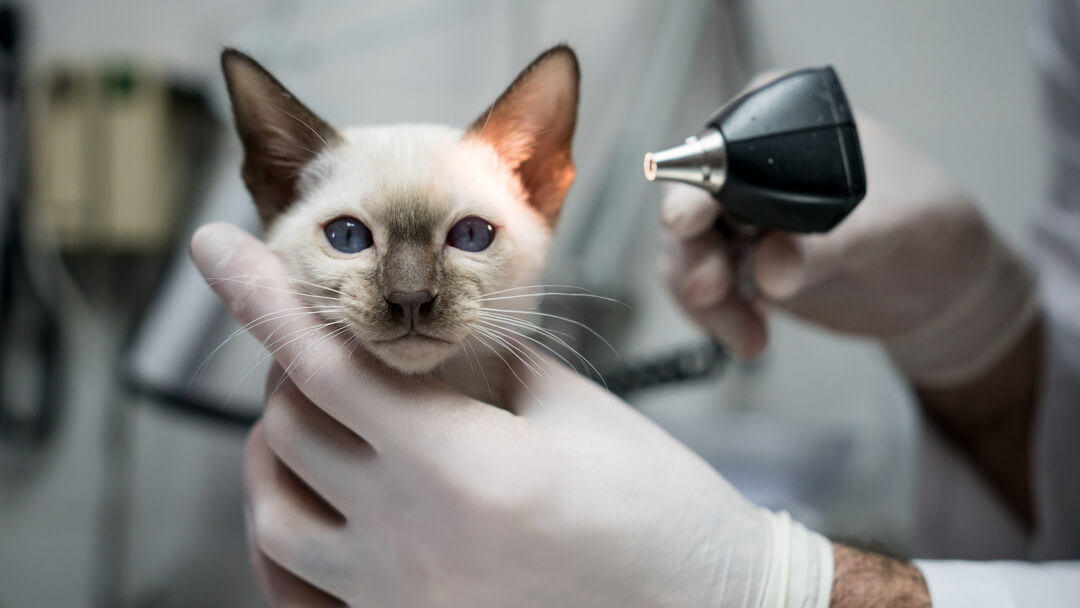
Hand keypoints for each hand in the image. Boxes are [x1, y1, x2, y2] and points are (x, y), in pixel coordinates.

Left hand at [191, 222, 832, 607]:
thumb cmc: (661, 511)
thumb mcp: (578, 413)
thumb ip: (491, 367)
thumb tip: (437, 341)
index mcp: (459, 464)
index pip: (324, 360)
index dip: (260, 294)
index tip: (215, 247)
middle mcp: (410, 536)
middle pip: (286, 428)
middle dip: (295, 372)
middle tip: (338, 351)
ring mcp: (398, 598)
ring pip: (273, 511)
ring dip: (279, 452)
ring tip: (324, 428)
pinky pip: (298, 590)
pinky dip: (288, 538)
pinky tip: (316, 510)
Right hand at [660, 111, 1033, 386]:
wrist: (940, 290)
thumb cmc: (928, 230)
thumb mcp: (889, 229)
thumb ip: (827, 246)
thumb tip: (771, 268)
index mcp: (782, 124)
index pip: (722, 149)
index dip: (697, 186)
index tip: (688, 223)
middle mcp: (750, 163)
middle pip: (690, 201)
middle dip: (692, 252)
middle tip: (708, 291)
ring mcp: (741, 215)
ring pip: (688, 251)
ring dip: (704, 296)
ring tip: (747, 334)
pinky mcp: (741, 261)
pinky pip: (702, 288)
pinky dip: (715, 316)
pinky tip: (752, 337)